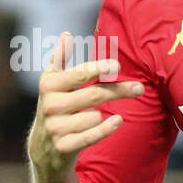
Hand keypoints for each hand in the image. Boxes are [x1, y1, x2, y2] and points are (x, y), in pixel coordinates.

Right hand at [27, 31, 145, 177]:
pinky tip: (118, 120)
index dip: (100, 68)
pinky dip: (106, 129)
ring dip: (103, 115)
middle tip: (140, 88)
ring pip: (95, 116)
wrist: (42, 148)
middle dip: (119, 90)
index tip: (118, 66)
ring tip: (92, 117)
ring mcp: (56, 127)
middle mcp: (51, 105)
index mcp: (49, 84)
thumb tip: (66, 34)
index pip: (80, 73)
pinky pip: (91, 136)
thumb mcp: (52, 82)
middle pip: (94, 94)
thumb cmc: (55, 107)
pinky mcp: (64, 147)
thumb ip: (60, 59)